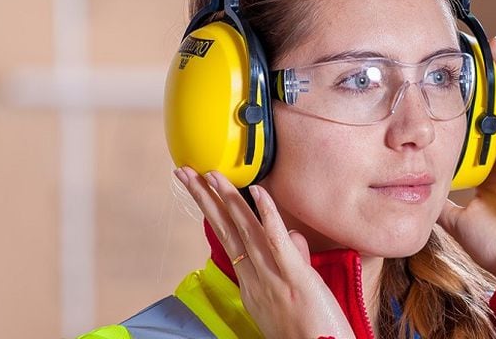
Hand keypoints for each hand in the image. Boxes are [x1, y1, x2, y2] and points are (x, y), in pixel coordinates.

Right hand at [175, 167, 355, 338]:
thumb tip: (292, 236)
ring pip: (246, 232)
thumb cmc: (310, 333)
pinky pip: (279, 243)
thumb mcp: (294, 293)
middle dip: (205, 199)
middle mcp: (256, 280)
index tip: (200, 188)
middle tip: (185, 173)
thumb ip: (292, 260)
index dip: (213, 211)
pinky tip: (257, 192)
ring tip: (211, 174)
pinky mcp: (297, 280)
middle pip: (227, 231)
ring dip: (228, 199)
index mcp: (252, 284)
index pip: (228, 239)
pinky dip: (268, 216)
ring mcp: (274, 280)